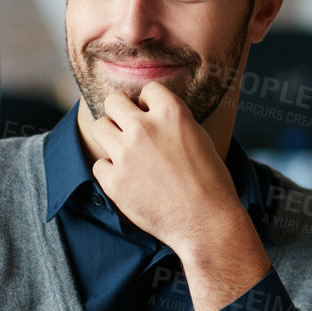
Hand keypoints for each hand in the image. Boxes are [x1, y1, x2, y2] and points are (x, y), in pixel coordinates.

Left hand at [88, 82, 269, 310]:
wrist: (206, 222)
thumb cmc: (211, 182)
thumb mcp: (200, 138)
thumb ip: (174, 121)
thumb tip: (153, 115)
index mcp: (171, 113)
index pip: (148, 89)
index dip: (149, 101)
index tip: (151, 114)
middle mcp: (144, 128)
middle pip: (114, 101)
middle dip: (120, 110)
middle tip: (126, 123)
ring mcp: (126, 154)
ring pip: (100, 127)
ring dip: (111, 135)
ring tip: (124, 149)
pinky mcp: (114, 181)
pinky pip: (100, 164)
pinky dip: (111, 170)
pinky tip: (127, 178)